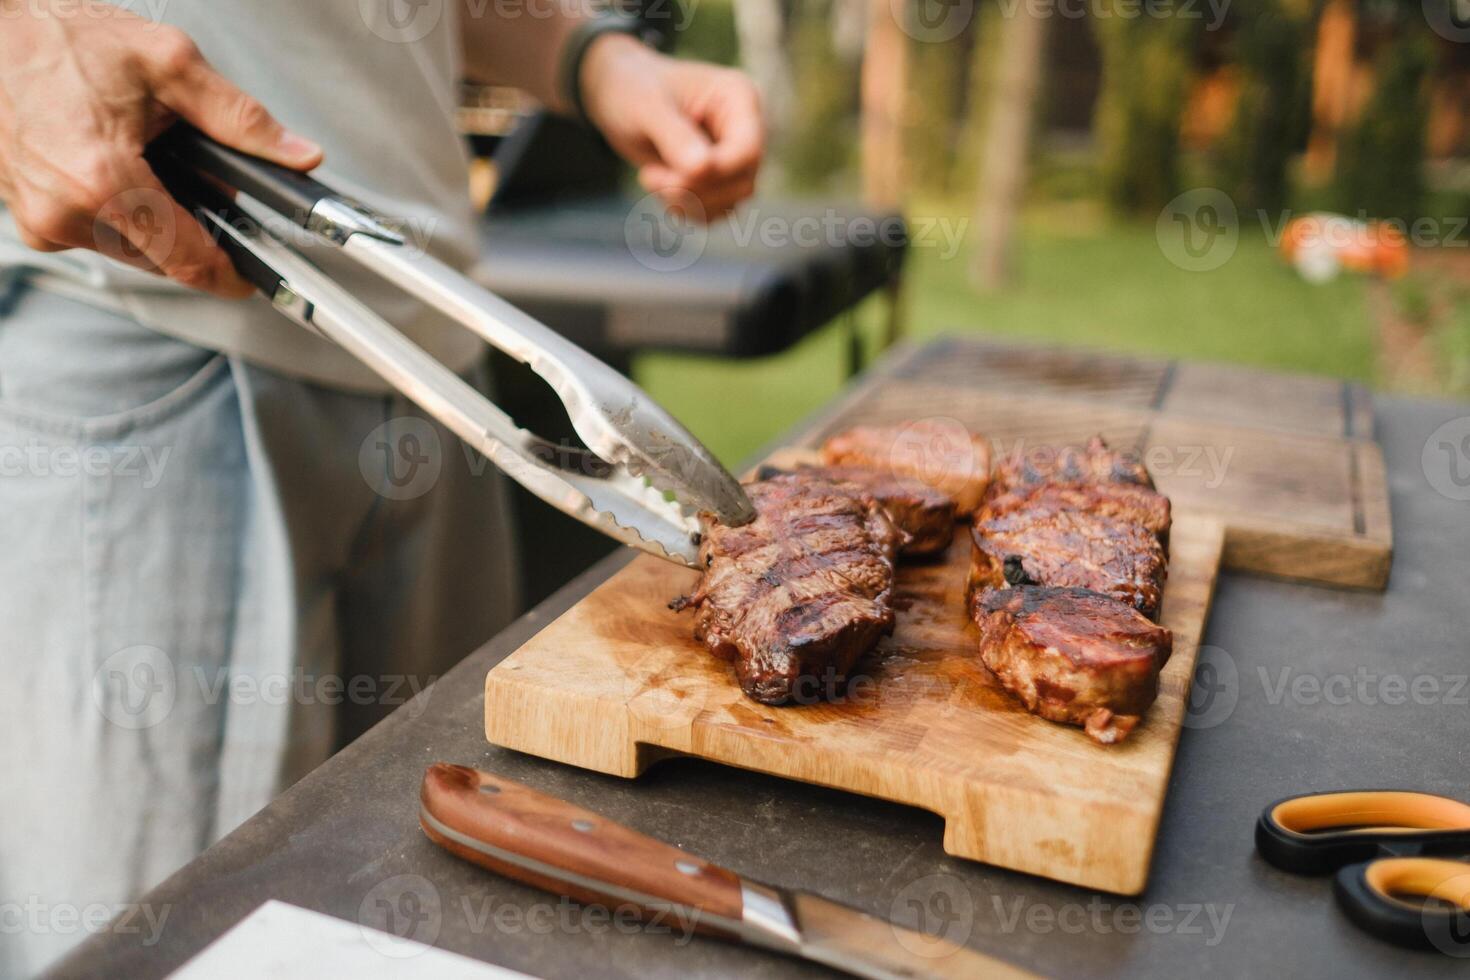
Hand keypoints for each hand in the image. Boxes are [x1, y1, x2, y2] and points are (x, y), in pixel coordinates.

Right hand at [0, 1, 321, 297]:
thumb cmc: (60, 41)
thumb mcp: (168, 65)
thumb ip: (240, 118)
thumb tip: (297, 154)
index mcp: (102, 182)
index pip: (188, 261)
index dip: (230, 273)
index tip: (251, 276)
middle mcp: (65, 213)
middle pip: (165, 257)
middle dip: (194, 226)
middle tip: (196, 173)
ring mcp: (44, 222)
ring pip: (134, 249)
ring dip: (157, 218)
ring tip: (150, 159)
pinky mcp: (32, 222)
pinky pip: (99, 235)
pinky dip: (121, 211)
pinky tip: (117, 166)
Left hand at [579, 36, 762, 220]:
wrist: (618, 94)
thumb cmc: (633, 89)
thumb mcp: (647, 107)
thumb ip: (675, 136)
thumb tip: (703, 168)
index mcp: (739, 98)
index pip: (748, 152)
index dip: (715, 173)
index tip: (671, 178)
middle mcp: (746, 128)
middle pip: (742, 182)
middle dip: (694, 189)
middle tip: (648, 177)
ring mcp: (735, 156)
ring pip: (730, 202)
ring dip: (687, 202)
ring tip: (650, 177)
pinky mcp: (721, 178)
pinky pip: (715, 211)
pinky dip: (686, 209)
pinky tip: (660, 187)